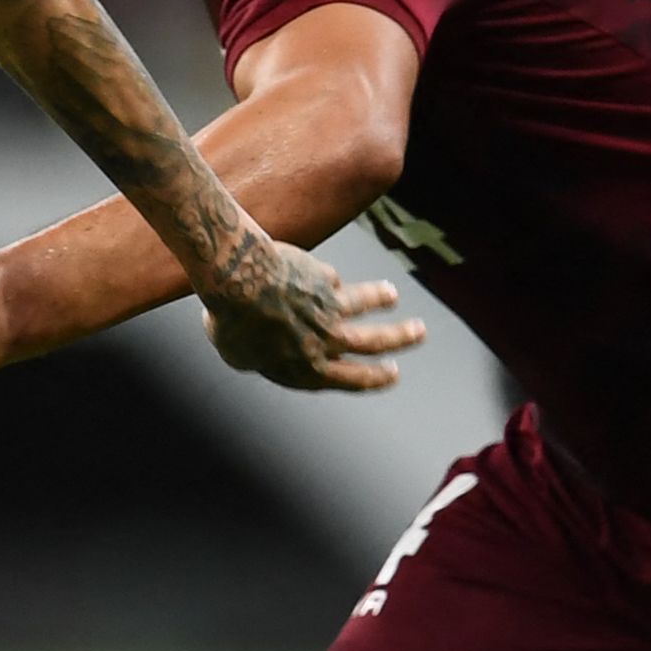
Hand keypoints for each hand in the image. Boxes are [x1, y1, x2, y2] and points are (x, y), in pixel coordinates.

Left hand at [198, 234, 423, 392]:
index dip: (374, 378)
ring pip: (364, 303)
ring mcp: (328, 308)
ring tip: (391, 295)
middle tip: (418, 332)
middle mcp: (325, 341)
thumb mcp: (240, 356)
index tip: (393, 373)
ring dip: (380, 299)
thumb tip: (264, 349)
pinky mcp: (322, 278)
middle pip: (374, 342)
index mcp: (307, 370)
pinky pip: (326, 278)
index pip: (352, 379)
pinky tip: (316, 272)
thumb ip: (261, 357)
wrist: (239, 284)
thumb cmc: (231, 324)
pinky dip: (321, 277)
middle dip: (400, 338)